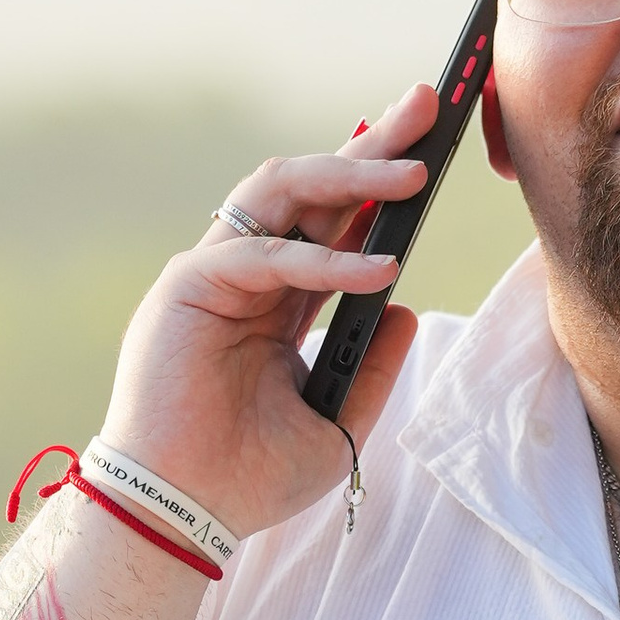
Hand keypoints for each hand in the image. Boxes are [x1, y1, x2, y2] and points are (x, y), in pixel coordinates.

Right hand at [97, 93, 436, 538]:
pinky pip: (267, 258)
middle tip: (429, 105)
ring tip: (415, 172)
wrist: (187, 514)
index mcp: (277, 300)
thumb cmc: (249, 477)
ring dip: (351, 177)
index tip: (432, 149)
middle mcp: (246, 274)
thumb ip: (371, 366)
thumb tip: (409, 309)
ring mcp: (215, 274)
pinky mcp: (190, 289)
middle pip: (311, 188)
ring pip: (282, 193)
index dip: (377, 184)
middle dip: (372, 146)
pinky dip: (324, 262)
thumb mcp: (338, 422)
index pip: (333, 222)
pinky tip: (378, 270)